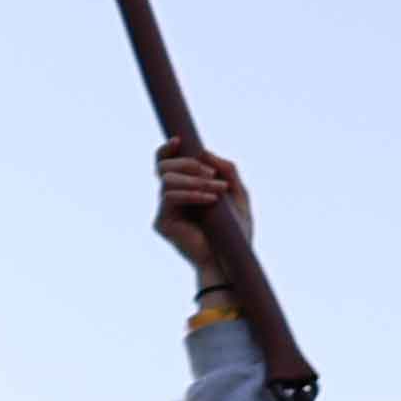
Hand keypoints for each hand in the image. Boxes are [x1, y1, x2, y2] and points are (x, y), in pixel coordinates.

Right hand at [153, 141, 252, 279]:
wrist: (230, 260)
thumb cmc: (236, 232)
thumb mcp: (238, 195)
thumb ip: (227, 171)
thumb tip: (206, 152)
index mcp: (185, 190)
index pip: (166, 164)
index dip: (167, 150)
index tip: (178, 140)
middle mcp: (170, 199)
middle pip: (163, 167)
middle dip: (188, 164)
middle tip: (212, 174)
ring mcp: (164, 211)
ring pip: (167, 180)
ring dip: (194, 180)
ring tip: (217, 190)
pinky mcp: (162, 223)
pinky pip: (169, 197)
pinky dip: (191, 194)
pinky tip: (210, 199)